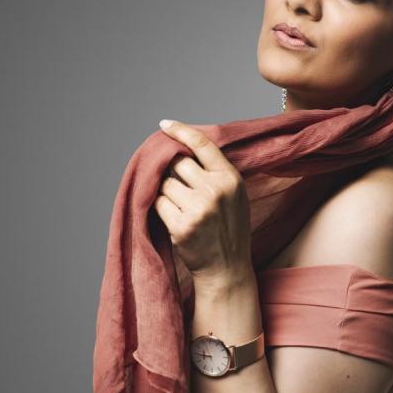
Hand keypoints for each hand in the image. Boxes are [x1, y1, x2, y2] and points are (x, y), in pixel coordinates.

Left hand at [155, 119, 252, 284]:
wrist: (226, 268)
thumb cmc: (228, 228)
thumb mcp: (235, 195)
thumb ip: (215, 171)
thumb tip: (182, 146)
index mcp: (230, 178)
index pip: (202, 143)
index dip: (181, 131)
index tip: (165, 125)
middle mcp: (215, 190)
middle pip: (178, 162)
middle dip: (173, 171)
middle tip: (181, 187)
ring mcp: (198, 208)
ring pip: (165, 183)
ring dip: (166, 192)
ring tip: (182, 207)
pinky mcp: (181, 225)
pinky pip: (158, 203)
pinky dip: (161, 208)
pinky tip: (175, 219)